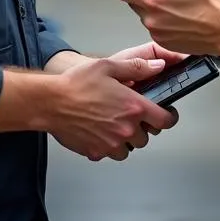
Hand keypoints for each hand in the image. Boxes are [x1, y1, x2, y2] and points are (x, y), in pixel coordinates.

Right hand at [46, 56, 176, 162]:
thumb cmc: (77, 83)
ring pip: (129, 148)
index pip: (165, 121)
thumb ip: (137, 67)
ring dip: (125, 139)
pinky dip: (108, 146)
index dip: (168, 117)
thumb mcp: (109, 66)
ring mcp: (111, 143)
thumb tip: (158, 67)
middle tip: (129, 115)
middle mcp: (126, 128)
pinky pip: (109, 154)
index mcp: (134, 107)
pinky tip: (99, 132)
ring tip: (113, 124)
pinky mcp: (96, 152)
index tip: (166, 115)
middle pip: (146, 137)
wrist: (50, 102)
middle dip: (141, 127)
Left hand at [113, 0, 219, 65]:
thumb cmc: (212, 3)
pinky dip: (162, 20)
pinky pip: (155, 27)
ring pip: (145, 15)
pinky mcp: (164, 42)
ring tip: (176, 3)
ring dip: (154, 7)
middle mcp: (151, 19)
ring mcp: (157, 33)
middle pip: (133, 2)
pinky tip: (179, 16)